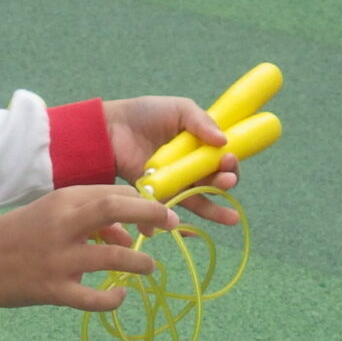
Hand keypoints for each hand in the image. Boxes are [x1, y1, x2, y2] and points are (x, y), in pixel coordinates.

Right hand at [0, 186, 181, 321]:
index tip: (158, 209)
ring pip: (114, 257)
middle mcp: (62, 226)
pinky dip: (112, 299)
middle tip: (172, 223)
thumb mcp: (49, 216)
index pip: (111, 193)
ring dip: (139, 261)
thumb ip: (88, 220)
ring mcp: (59, 260)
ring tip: (149, 267)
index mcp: (61, 201)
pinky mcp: (53, 290)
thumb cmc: (15, 237)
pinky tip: (120, 296)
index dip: (141, 200)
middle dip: (150, 214)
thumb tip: (127, 235)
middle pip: (116, 210)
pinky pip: (94, 299)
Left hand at [102, 96, 240, 224]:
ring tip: (228, 217)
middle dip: (225, 184)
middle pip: (214, 182)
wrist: (112, 128)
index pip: (222, 159)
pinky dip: (176, 221)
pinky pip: (169, 211)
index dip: (229, 162)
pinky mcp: (156, 196)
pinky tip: (190, 231)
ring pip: (198, 201)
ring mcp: (174, 183)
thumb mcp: (180, 109)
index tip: (228, 158)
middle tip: (227, 181)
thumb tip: (224, 140)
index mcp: (199, 146)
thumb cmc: (146, 114)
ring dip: (214, 210)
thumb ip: (202, 122)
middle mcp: (190, 168)